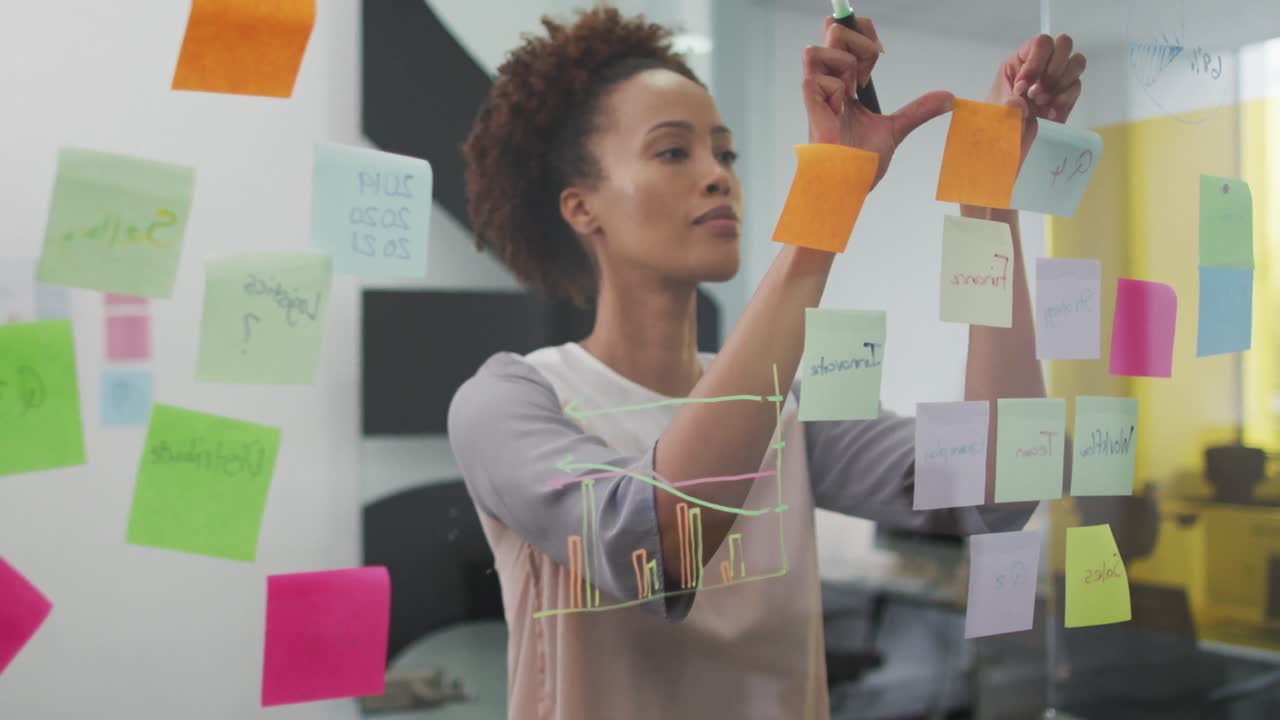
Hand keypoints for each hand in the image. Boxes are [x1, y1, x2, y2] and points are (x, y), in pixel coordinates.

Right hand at [802, 15, 951, 186]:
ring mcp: (816, 92)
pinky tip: (842, 109)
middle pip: (833, 28)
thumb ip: (918, 110)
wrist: (848, 184)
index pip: (844, 32)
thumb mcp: (895, 129)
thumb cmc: (860, 162)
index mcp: (842, 81)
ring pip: (817, 48)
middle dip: (861, 42)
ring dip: (845, 65)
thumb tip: (948, 98)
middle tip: (871, 72)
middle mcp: (826, 81)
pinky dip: (838, 89)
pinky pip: (818, 79)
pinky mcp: (810, 105)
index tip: (881, 54)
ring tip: (854, 91)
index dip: (863, 30)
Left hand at [989, 34, 1086, 158]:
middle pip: (1064, 44)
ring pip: (1076, 62)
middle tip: (1035, 94)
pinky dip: (1064, 100)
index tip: (1022, 87)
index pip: (1039, 44)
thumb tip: (1017, 104)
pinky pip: (1076, 86)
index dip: (1035, 63)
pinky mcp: (1066, 92)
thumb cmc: (999, 117)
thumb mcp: (996, 110)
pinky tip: (1048, 112)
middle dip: (1053, 70)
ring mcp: (1056, 76)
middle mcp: (1042, 62)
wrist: (1008, 137)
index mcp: (1021, 59)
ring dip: (1061, 83)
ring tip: (1041, 102)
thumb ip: (1006, 105)